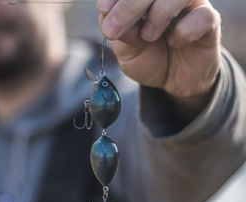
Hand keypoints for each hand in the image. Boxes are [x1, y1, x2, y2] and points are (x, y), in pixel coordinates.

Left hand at [97, 0, 220, 113]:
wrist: (172, 81)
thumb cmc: (149, 57)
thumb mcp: (125, 49)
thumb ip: (119, 30)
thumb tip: (107, 11)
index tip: (104, 8)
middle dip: (129, 6)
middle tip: (113, 30)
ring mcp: (190, 4)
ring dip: (159, 14)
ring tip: (148, 37)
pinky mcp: (209, 21)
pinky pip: (203, 16)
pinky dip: (184, 30)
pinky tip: (174, 42)